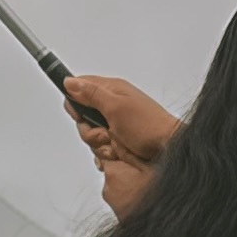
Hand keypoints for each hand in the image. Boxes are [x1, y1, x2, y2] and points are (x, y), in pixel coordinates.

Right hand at [63, 73, 179, 217]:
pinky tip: (118, 153)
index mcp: (111, 91)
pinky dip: (106, 154)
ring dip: (100, 145)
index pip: (80, 88)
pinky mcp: (118, 142)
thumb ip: (91, 94)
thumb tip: (69, 81)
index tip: (82, 113)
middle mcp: (112, 107)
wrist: (168, 150)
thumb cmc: (148, 126)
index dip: (75, 102)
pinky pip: (100, 150)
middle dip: (90, 130)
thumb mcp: (116, 106)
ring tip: (117, 143)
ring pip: (90, 137)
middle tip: (106, 132)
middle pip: (82, 118)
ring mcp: (115, 126)